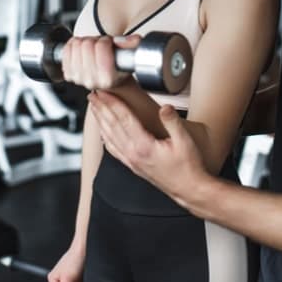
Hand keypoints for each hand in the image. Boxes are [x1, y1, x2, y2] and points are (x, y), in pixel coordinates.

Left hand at [60, 35, 141, 89]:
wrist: (108, 78)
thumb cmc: (117, 66)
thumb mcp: (129, 53)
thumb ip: (133, 44)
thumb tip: (133, 40)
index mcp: (108, 79)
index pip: (101, 48)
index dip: (106, 40)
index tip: (109, 45)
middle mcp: (92, 81)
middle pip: (87, 45)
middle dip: (94, 41)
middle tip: (100, 47)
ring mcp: (78, 79)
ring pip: (76, 45)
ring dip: (84, 42)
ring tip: (92, 50)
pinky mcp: (68, 74)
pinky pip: (66, 49)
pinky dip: (74, 45)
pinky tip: (82, 51)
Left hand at [88, 89, 208, 205]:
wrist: (189, 190)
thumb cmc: (188, 167)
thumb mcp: (185, 141)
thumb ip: (173, 122)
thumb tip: (165, 107)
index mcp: (144, 146)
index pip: (123, 118)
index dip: (112, 103)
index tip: (104, 92)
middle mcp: (133, 153)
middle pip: (112, 126)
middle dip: (101, 108)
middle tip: (93, 94)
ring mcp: (131, 160)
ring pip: (109, 137)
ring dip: (100, 120)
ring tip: (94, 108)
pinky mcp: (133, 165)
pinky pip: (113, 149)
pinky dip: (105, 138)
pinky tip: (103, 133)